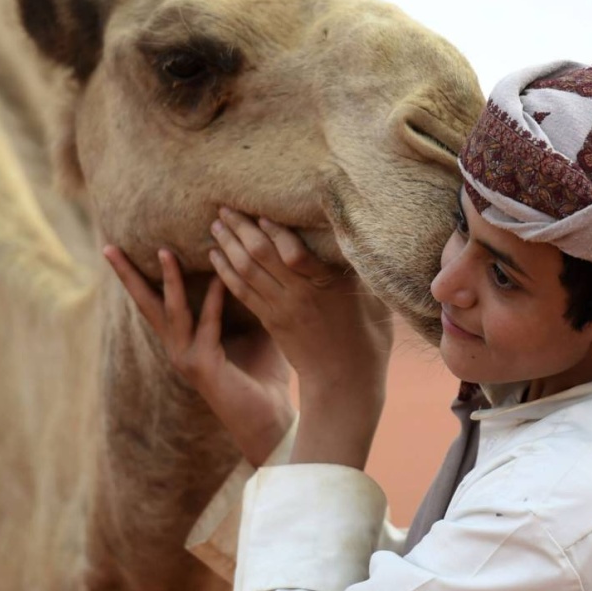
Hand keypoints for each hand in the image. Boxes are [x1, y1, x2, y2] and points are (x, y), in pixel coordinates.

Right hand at [103, 245, 294, 467]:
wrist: (272, 420)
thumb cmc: (264, 374)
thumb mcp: (253, 327)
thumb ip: (244, 298)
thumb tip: (252, 261)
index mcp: (185, 339)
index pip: (156, 301)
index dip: (140, 276)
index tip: (122, 248)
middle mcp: (179, 348)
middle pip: (147, 304)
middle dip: (128, 275)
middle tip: (109, 247)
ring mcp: (187, 358)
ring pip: (172, 311)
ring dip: (170, 280)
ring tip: (164, 251)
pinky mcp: (204, 367)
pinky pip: (207, 325)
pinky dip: (214, 300)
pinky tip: (220, 277)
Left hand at [209, 209, 393, 468]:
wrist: (345, 383)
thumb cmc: (369, 339)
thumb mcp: (375, 301)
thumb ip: (359, 272)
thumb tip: (357, 240)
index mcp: (327, 287)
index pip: (294, 253)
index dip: (275, 231)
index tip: (261, 211)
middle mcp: (299, 296)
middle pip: (261, 256)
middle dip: (241, 229)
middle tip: (225, 207)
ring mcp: (281, 310)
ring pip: (246, 271)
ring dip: (227, 246)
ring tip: (216, 224)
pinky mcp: (271, 322)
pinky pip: (242, 292)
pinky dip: (226, 272)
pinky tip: (216, 256)